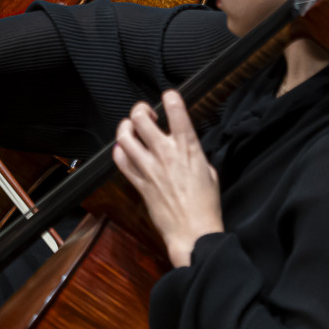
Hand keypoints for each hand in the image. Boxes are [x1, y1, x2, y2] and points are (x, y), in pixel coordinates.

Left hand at [113, 91, 222, 267]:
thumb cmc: (206, 204)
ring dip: (126, 127)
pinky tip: (125, 150)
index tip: (169, 96)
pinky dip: (119, 151)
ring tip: (131, 128)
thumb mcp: (208, 170)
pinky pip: (121, 161)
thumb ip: (194, 153)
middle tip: (145, 113)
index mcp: (188, 147)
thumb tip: (185, 145)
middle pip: (141, 119)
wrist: (193, 232)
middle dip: (141, 110)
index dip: (171, 96)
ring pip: (125, 137)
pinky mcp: (139, 183)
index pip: (176, 110)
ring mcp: (149, 168)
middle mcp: (165, 153)